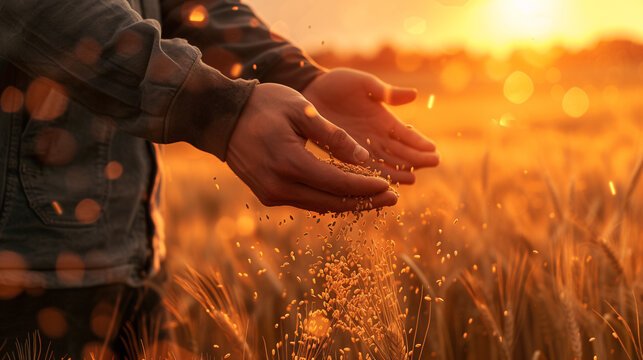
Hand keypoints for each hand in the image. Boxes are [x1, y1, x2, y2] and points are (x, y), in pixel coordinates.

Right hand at [224, 83, 397, 211]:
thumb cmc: (263, 105)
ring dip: (349, 203)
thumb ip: (333, 136)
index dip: (366, 188)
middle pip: (332, 202)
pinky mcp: (268, 195)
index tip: (390, 187)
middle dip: (365, 201)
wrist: (222, 117)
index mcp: (290, 163)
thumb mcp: (302, 111)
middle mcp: (280, 186)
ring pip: (320, 206)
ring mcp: (272, 194)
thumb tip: (363, 158)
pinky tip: (348, 194)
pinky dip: (329, 199)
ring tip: (376, 199)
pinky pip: (306, 201)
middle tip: (393, 199)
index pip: (338, 184)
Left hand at [303, 68, 438, 183]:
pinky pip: (360, 168)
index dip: (420, 142)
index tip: (434, 149)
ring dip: (398, 171)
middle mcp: (375, 137)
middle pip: (400, 152)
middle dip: (416, 158)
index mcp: (383, 120)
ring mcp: (360, 147)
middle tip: (433, 164)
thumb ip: (387, 92)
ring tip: (412, 179)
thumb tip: (415, 95)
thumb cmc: (338, 83)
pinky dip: (372, 176)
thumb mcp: (365, 84)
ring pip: (384, 164)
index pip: (406, 135)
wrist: (309, 90)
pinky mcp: (343, 153)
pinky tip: (382, 183)